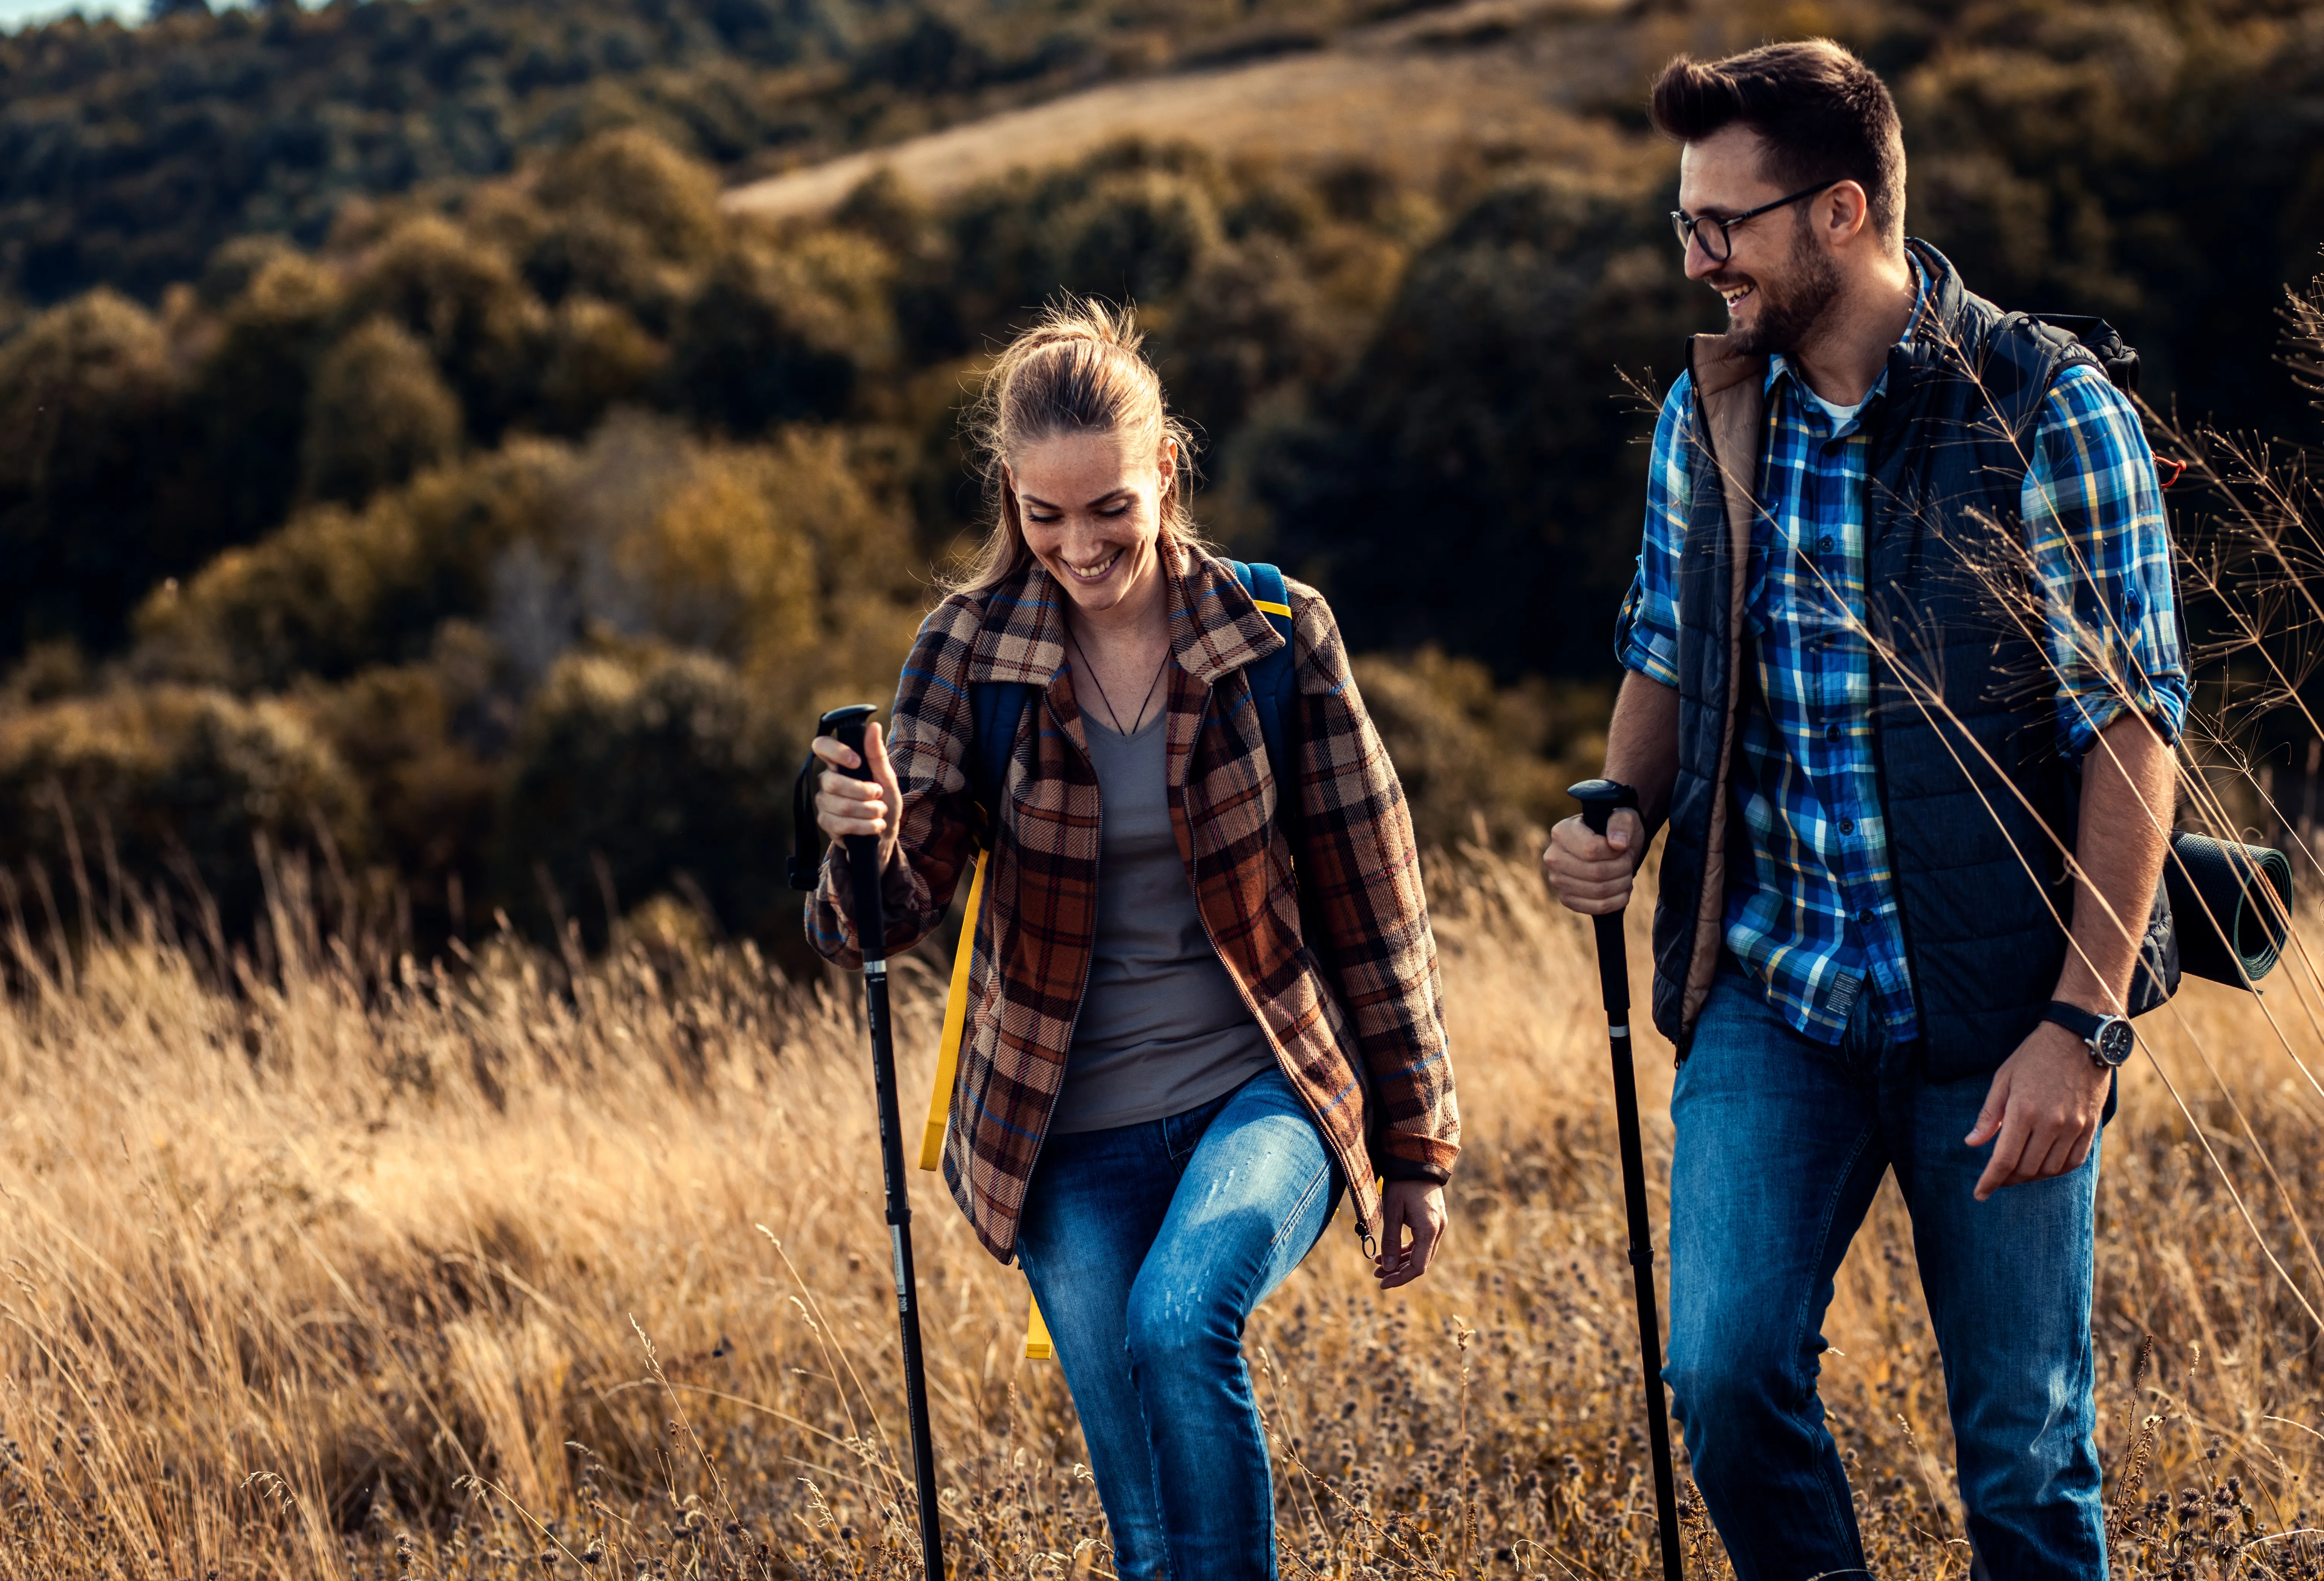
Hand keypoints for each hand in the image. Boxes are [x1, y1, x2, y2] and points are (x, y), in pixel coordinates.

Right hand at [812, 722, 903, 874]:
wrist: (884, 836)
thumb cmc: (884, 802)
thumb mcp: (887, 779)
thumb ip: (877, 755)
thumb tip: (873, 726)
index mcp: (839, 765)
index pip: (821, 746)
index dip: (835, 751)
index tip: (856, 761)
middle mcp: (826, 781)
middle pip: (832, 781)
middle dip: (863, 791)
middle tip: (879, 795)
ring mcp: (824, 803)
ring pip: (841, 805)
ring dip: (869, 811)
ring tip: (880, 812)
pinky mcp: (826, 824)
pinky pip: (842, 823)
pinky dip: (865, 826)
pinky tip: (874, 826)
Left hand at [1373, 1180, 1447, 1290]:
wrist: (1416, 1159)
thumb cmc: (1402, 1183)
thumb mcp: (1392, 1211)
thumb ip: (1390, 1240)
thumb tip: (1387, 1267)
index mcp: (1429, 1229)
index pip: (1418, 1266)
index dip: (1400, 1278)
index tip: (1382, 1282)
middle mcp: (1438, 1229)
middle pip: (1420, 1262)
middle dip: (1398, 1271)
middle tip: (1376, 1274)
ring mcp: (1438, 1224)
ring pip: (1420, 1252)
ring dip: (1400, 1260)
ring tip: (1378, 1264)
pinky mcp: (1433, 1219)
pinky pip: (1421, 1241)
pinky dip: (1406, 1249)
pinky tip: (1390, 1251)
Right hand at [1542, 808, 1644, 915]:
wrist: (1607, 847)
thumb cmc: (1613, 829)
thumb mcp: (1622, 816)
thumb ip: (1621, 823)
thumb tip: (1618, 843)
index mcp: (1561, 832)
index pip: (1591, 850)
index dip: (1615, 853)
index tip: (1624, 847)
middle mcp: (1553, 857)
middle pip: (1596, 873)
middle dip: (1622, 869)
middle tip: (1628, 862)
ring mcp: (1557, 880)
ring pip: (1598, 891)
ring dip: (1622, 885)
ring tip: (1627, 874)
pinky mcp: (1566, 899)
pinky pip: (1595, 908)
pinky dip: (1616, 901)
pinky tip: (1622, 890)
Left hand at [1965, 1019, 2112, 1199]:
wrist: (2079, 1038)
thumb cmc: (2035, 1056)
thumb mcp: (2003, 1079)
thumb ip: (1988, 1115)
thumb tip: (1972, 1143)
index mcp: (2023, 1111)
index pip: (2004, 1160)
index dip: (1990, 1181)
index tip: (1980, 1194)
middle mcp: (2051, 1123)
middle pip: (2026, 1169)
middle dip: (2008, 1179)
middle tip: (1997, 1178)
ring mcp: (2074, 1127)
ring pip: (2050, 1170)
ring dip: (2031, 1176)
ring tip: (2018, 1170)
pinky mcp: (2090, 1127)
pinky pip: (2073, 1162)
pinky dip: (2056, 1169)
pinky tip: (2044, 1164)